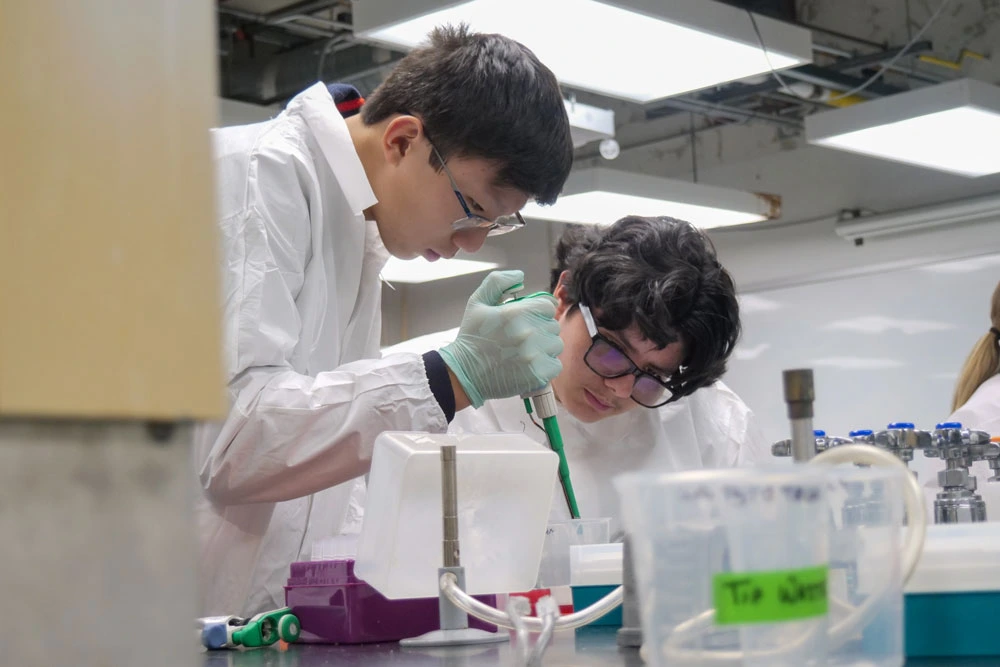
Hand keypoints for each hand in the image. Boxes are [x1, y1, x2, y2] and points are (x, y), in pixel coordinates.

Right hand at [439, 271, 562, 408]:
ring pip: (555, 344)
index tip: (528, 317)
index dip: (539, 310)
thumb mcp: (477, 302)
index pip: (548, 305)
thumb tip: (520, 275)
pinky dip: (546, 365)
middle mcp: (528, 333)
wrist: (464, 374)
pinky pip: (555, 364)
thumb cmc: (472, 337)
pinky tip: (529, 364)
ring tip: (526, 350)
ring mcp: (534, 355)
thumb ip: (498, 282)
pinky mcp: (537, 375)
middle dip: (540, 327)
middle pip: (553, 324)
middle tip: (522, 336)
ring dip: (545, 346)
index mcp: (515, 313)